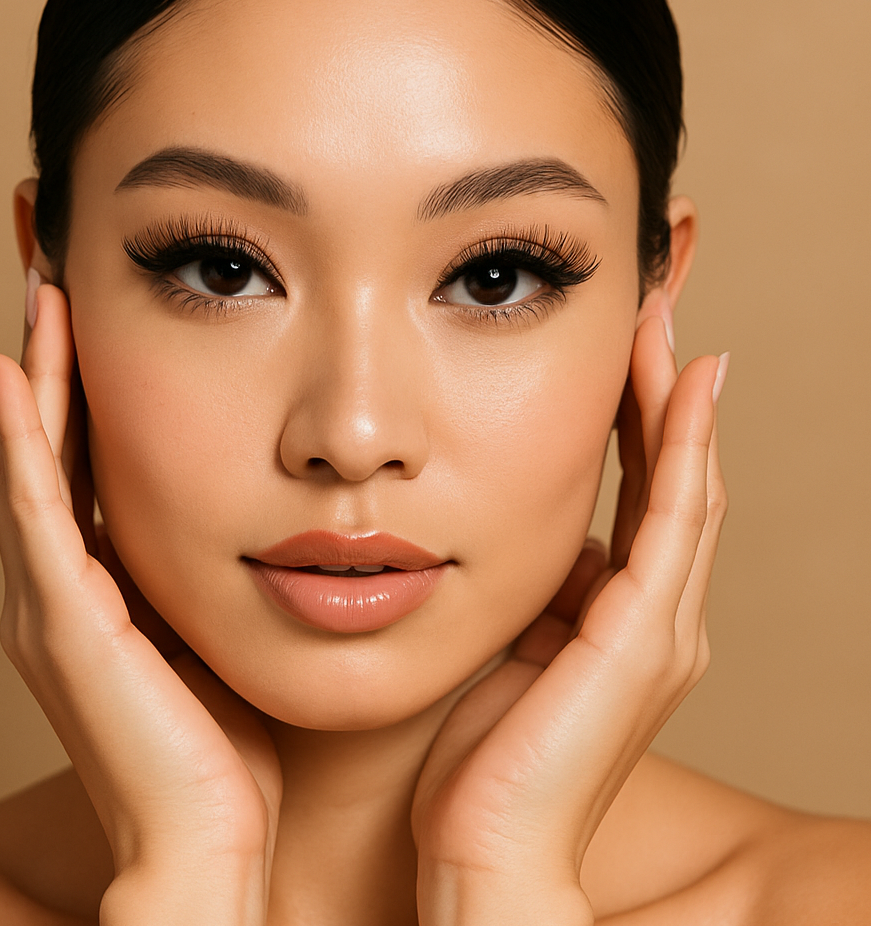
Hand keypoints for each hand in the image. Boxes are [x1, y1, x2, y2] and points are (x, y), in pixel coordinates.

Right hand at [0, 281, 280, 925]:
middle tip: (52, 274)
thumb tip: (282, 517)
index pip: (81, 463)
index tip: (97, 312)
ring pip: (28, 462)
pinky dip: (24, 436)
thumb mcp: (225, 636)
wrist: (209, 845)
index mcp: (98, 591)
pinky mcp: (62, 622)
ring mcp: (50, 604)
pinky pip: (34, 509)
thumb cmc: (231, 748)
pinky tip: (17, 370)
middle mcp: (57, 590)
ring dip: (34, 375)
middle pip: (43, 447)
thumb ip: (225, 575)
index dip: (82, 388)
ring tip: (40, 295)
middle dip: (48, 360)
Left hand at [410, 315, 727, 925]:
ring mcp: (662, 628)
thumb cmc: (471, 757)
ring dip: (675, 399)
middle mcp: (659, 618)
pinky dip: (682, 446)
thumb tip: (499, 532)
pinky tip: (681, 382)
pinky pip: (674, 518)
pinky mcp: (646, 638)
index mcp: (621, 619)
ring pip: (686, 485)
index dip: (638, 418)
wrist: (482, 849)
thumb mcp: (498, 646)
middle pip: (676, 477)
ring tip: (663, 320)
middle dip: (664, 391)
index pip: (642, 493)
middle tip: (653, 308)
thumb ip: (520, 592)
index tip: (620, 347)